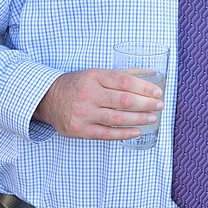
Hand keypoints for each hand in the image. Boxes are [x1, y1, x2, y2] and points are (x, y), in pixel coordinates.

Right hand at [33, 68, 164, 139]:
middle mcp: (88, 94)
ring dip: (138, 119)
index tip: (158, 92)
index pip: (124, 81)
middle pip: (123, 100)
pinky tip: (137, 131)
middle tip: (160, 105)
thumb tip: (153, 73)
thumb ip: (125, 73)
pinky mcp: (80, 130)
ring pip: (117, 119)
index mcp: (94, 76)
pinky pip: (106, 134)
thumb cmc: (79, 84)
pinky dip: (124, 134)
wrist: (48, 99)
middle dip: (146, 104)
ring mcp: (83, 113)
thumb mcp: (98, 73)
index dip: (144, 87)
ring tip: (152, 118)